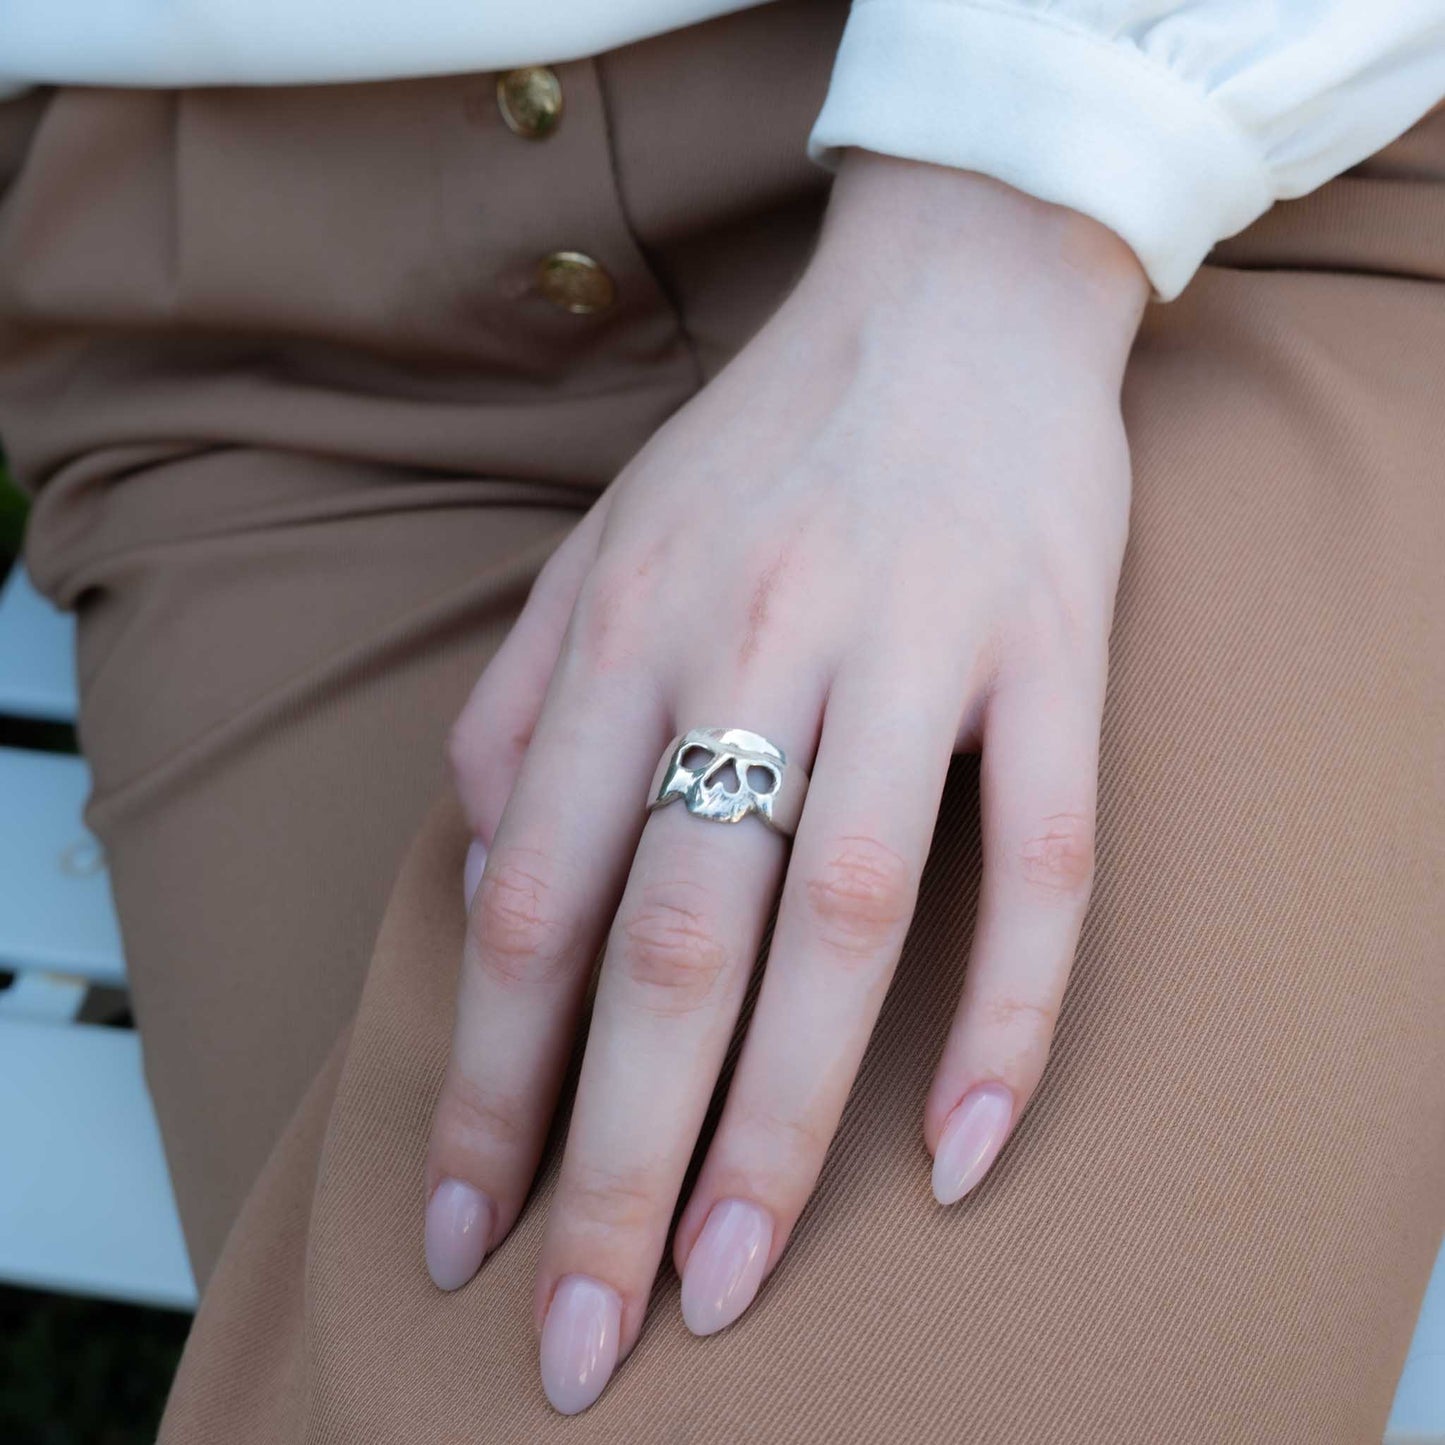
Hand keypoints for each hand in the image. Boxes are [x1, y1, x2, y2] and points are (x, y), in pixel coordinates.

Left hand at [428, 151, 1147, 1413]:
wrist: (948, 295)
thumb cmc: (763, 446)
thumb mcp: (600, 546)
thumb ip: (522, 704)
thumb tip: (478, 863)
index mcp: (628, 628)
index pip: (533, 896)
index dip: (486, 1079)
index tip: (459, 1227)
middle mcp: (759, 646)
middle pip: (671, 939)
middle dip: (608, 1158)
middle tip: (574, 1339)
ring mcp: (917, 650)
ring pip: (844, 922)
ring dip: (782, 1126)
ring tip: (724, 1286)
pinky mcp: (1055, 655)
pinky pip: (1046, 859)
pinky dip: (1010, 1016)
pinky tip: (962, 1155)